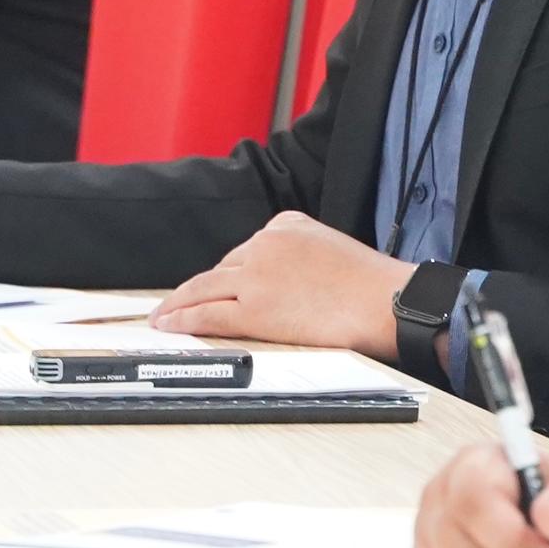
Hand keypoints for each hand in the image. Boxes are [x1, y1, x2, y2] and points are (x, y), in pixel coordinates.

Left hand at [147, 212, 411, 355]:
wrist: (385, 302)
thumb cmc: (373, 286)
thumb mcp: (333, 249)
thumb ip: (304, 257)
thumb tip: (291, 283)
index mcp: (287, 223)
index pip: (247, 249)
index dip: (230, 272)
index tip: (219, 284)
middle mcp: (265, 243)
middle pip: (222, 267)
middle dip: (201, 286)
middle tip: (179, 301)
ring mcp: (256, 275)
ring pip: (204, 287)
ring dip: (178, 302)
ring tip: (162, 315)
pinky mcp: (253, 308)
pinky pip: (207, 312)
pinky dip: (183, 318)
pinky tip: (169, 324)